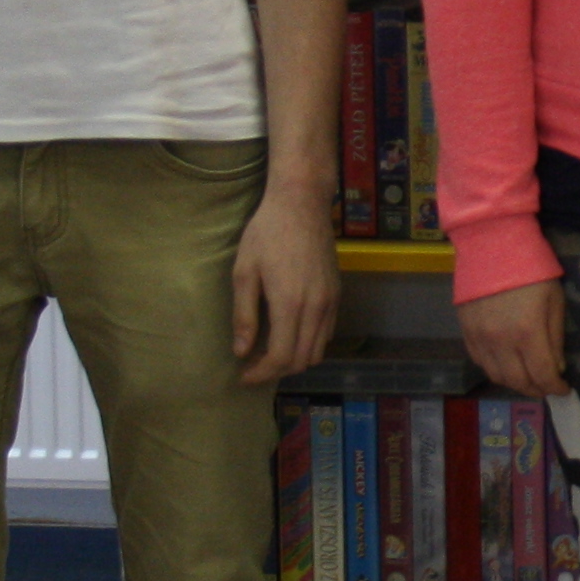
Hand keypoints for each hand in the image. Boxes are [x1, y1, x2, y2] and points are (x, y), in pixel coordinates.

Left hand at [228, 186, 340, 385]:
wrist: (302, 204)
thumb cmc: (266, 233)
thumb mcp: (244, 272)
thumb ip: (244, 315)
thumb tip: (242, 351)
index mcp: (290, 304)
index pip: (280, 357)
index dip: (260, 373)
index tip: (242, 376)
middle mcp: (316, 308)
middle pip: (301, 360)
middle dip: (275, 371)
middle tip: (252, 366)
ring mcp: (330, 301)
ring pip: (317, 350)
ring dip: (293, 359)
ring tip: (269, 352)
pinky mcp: (337, 293)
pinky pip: (326, 333)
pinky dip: (308, 343)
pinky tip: (288, 332)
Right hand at [458, 279, 568, 400]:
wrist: (492, 243)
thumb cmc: (532, 268)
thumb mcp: (555, 300)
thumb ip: (555, 337)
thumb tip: (556, 367)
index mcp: (527, 332)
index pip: (541, 375)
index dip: (555, 387)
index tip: (564, 389)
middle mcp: (500, 341)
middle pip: (517, 381)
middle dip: (536, 389)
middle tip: (547, 387)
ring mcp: (479, 337)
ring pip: (496, 375)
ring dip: (514, 383)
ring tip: (528, 379)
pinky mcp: (465, 330)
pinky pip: (479, 361)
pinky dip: (495, 369)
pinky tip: (507, 365)